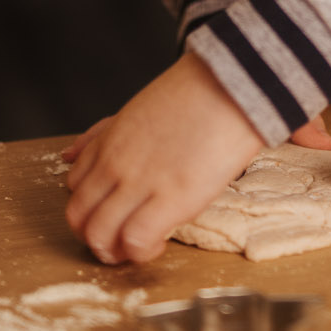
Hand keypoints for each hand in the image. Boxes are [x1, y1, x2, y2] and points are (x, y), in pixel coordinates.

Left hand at [60, 55, 330, 263]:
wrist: (238, 78)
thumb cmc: (222, 82)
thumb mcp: (190, 96)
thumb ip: (206, 114)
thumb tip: (253, 124)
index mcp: (121, 131)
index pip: (78, 169)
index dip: (88, 194)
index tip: (108, 203)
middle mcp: (118, 158)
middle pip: (77, 209)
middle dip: (93, 232)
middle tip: (119, 239)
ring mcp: (137, 180)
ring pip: (95, 233)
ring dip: (112, 249)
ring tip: (136, 249)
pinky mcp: (165, 201)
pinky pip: (132, 242)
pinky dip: (139, 253)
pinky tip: (159, 245)